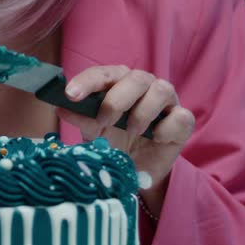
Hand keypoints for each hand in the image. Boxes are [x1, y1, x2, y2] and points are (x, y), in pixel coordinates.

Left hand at [55, 66, 194, 210]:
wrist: (139, 170)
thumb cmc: (117, 143)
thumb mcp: (97, 134)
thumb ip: (83, 119)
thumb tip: (61, 108)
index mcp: (119, 83)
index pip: (103, 74)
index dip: (87, 82)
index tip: (70, 95)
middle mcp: (144, 86)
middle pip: (135, 78)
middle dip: (116, 99)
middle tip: (104, 121)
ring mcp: (166, 101)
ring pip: (161, 89)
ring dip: (142, 112)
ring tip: (132, 132)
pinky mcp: (183, 120)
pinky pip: (181, 116)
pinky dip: (166, 128)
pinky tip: (155, 138)